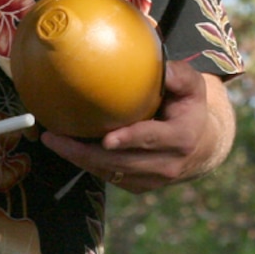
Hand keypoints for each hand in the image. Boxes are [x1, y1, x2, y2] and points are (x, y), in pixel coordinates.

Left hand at [41, 64, 234, 193]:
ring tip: (53, 141)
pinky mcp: (139, 187)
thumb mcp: (193, 87)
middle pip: (121, 162)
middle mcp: (168, 164)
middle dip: (86, 153)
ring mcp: (153, 180)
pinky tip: (67, 147)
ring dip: (79, 159)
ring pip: (110, 172)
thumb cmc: (189, 107)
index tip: (107, 139)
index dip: (129, 139)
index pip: (152, 139)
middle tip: (55, 138)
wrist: (202, 146)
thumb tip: (159, 67)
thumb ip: (179, 76)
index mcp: (181, 138)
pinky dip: (87, 163)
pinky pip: (109, 176)